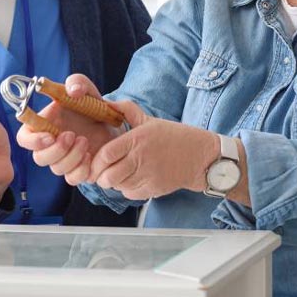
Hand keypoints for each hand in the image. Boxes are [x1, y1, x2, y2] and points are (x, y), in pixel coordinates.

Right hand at [15, 73, 126, 184]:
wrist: (112, 124)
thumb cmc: (91, 106)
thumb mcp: (87, 89)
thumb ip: (78, 82)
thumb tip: (73, 90)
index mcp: (43, 125)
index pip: (24, 138)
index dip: (32, 141)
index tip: (49, 135)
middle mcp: (49, 145)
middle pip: (39, 158)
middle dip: (56, 150)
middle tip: (72, 135)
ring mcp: (62, 160)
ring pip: (57, 169)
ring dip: (71, 157)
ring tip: (85, 141)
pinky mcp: (77, 171)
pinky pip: (72, 179)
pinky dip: (81, 170)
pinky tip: (90, 156)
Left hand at [88, 103, 219, 200]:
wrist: (200, 156)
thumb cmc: (173, 136)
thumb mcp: (150, 120)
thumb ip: (127, 110)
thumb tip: (107, 102)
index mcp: (137, 139)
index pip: (106, 154)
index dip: (96, 161)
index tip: (96, 160)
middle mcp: (141, 158)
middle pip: (108, 176)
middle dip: (101, 177)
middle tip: (103, 172)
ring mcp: (148, 176)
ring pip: (118, 186)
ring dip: (114, 182)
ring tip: (120, 173)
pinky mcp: (154, 189)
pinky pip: (130, 194)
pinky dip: (127, 189)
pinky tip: (133, 179)